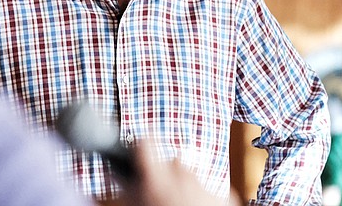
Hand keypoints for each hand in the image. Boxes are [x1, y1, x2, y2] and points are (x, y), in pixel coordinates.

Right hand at [120, 141, 240, 205]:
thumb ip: (126, 190)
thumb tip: (114, 173)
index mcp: (156, 180)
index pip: (145, 143)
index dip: (140, 147)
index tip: (137, 154)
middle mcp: (183, 177)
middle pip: (170, 162)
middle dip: (164, 175)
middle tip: (158, 196)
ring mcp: (206, 187)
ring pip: (191, 176)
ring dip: (183, 187)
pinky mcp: (227, 198)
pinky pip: (211, 190)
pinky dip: (204, 199)